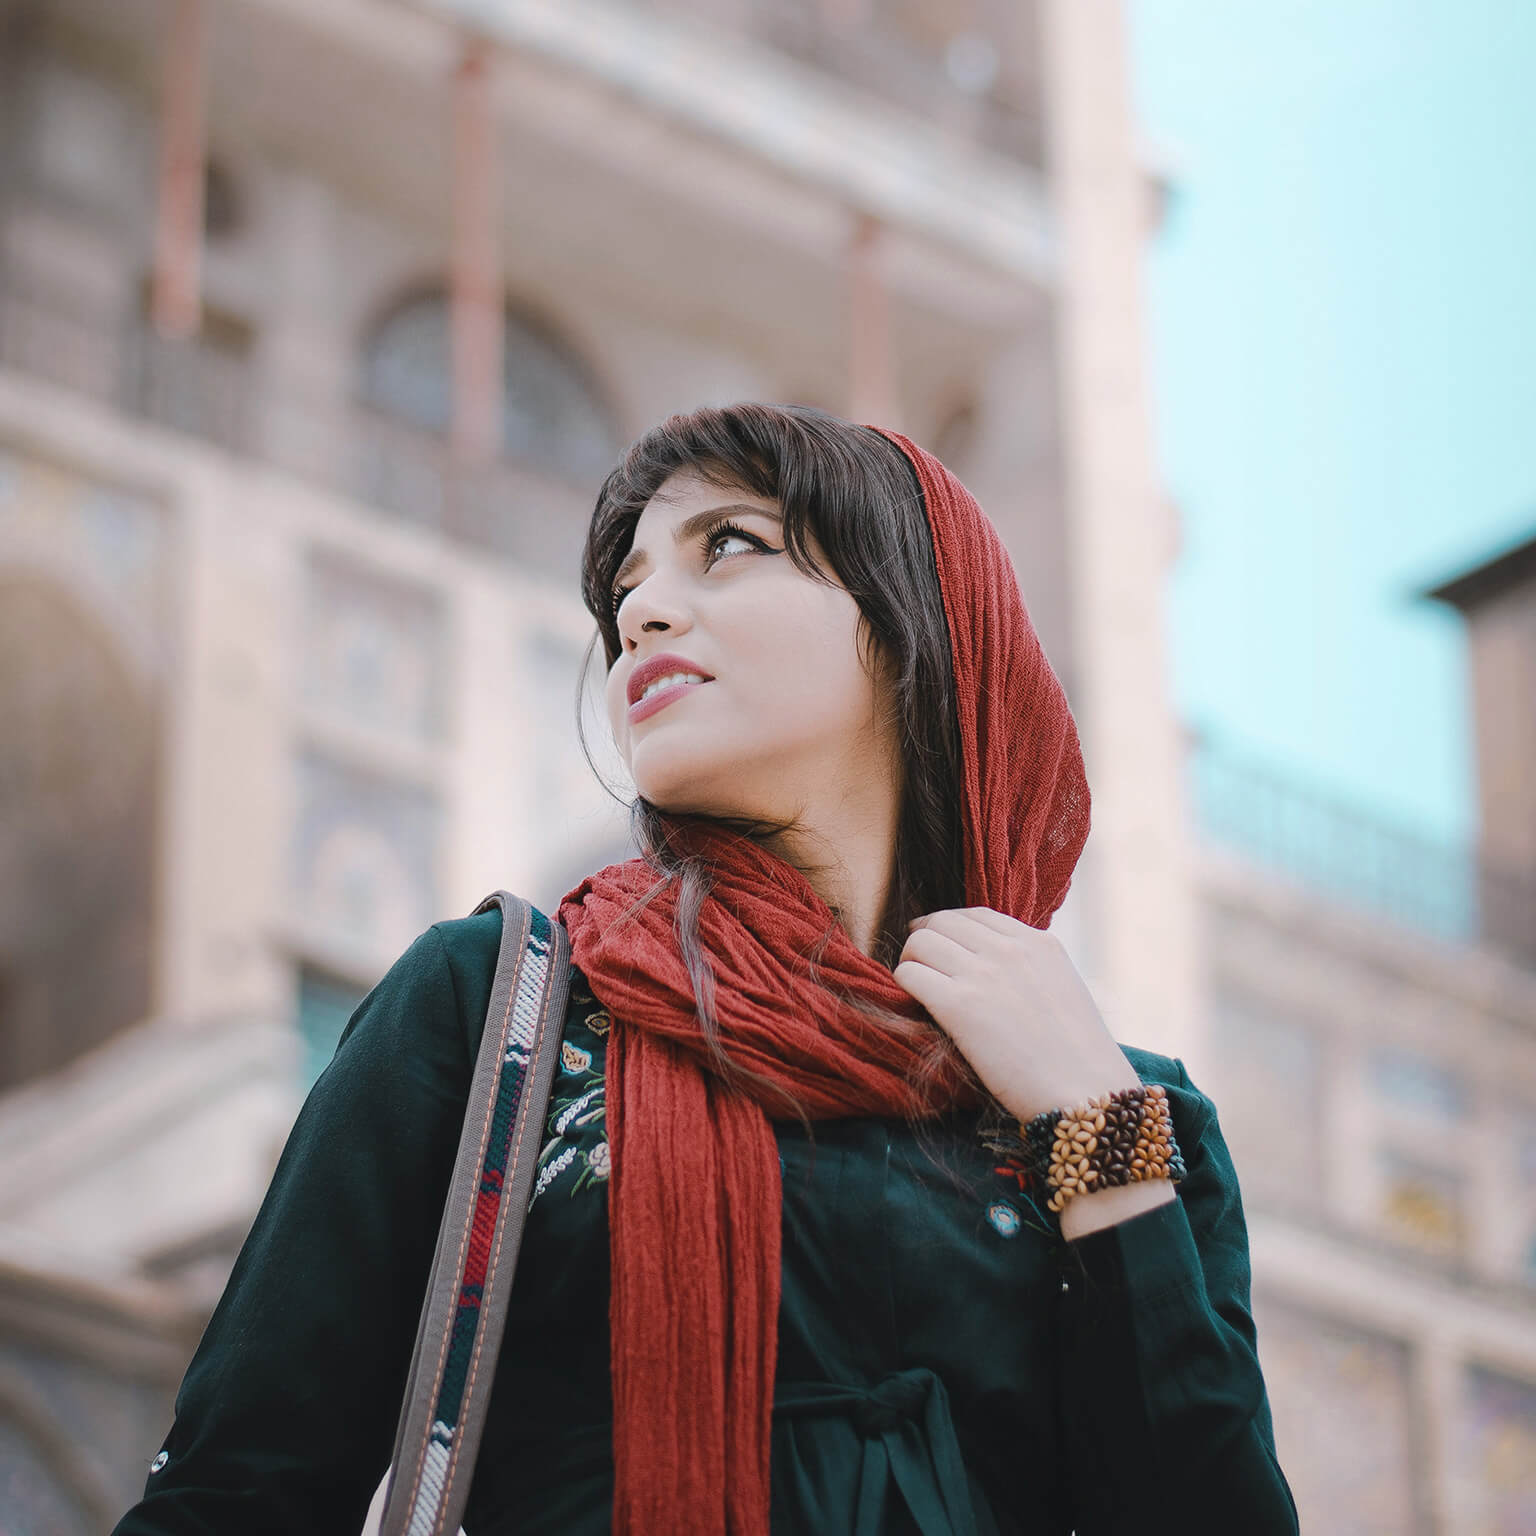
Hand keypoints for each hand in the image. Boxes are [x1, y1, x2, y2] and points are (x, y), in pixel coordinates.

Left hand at [892, 906, 1140, 1123]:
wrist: (1085, 1092)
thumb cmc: (1078, 1056)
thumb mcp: (1061, 988)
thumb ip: (1028, 968)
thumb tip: (989, 964)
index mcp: (1038, 942)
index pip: (975, 915)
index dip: (950, 928)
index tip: (942, 946)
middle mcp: (1009, 949)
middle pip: (941, 921)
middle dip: (925, 941)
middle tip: (920, 964)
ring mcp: (983, 974)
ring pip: (920, 943)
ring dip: (912, 962)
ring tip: (917, 987)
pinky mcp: (959, 1005)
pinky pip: (910, 975)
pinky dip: (904, 985)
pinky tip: (915, 1004)